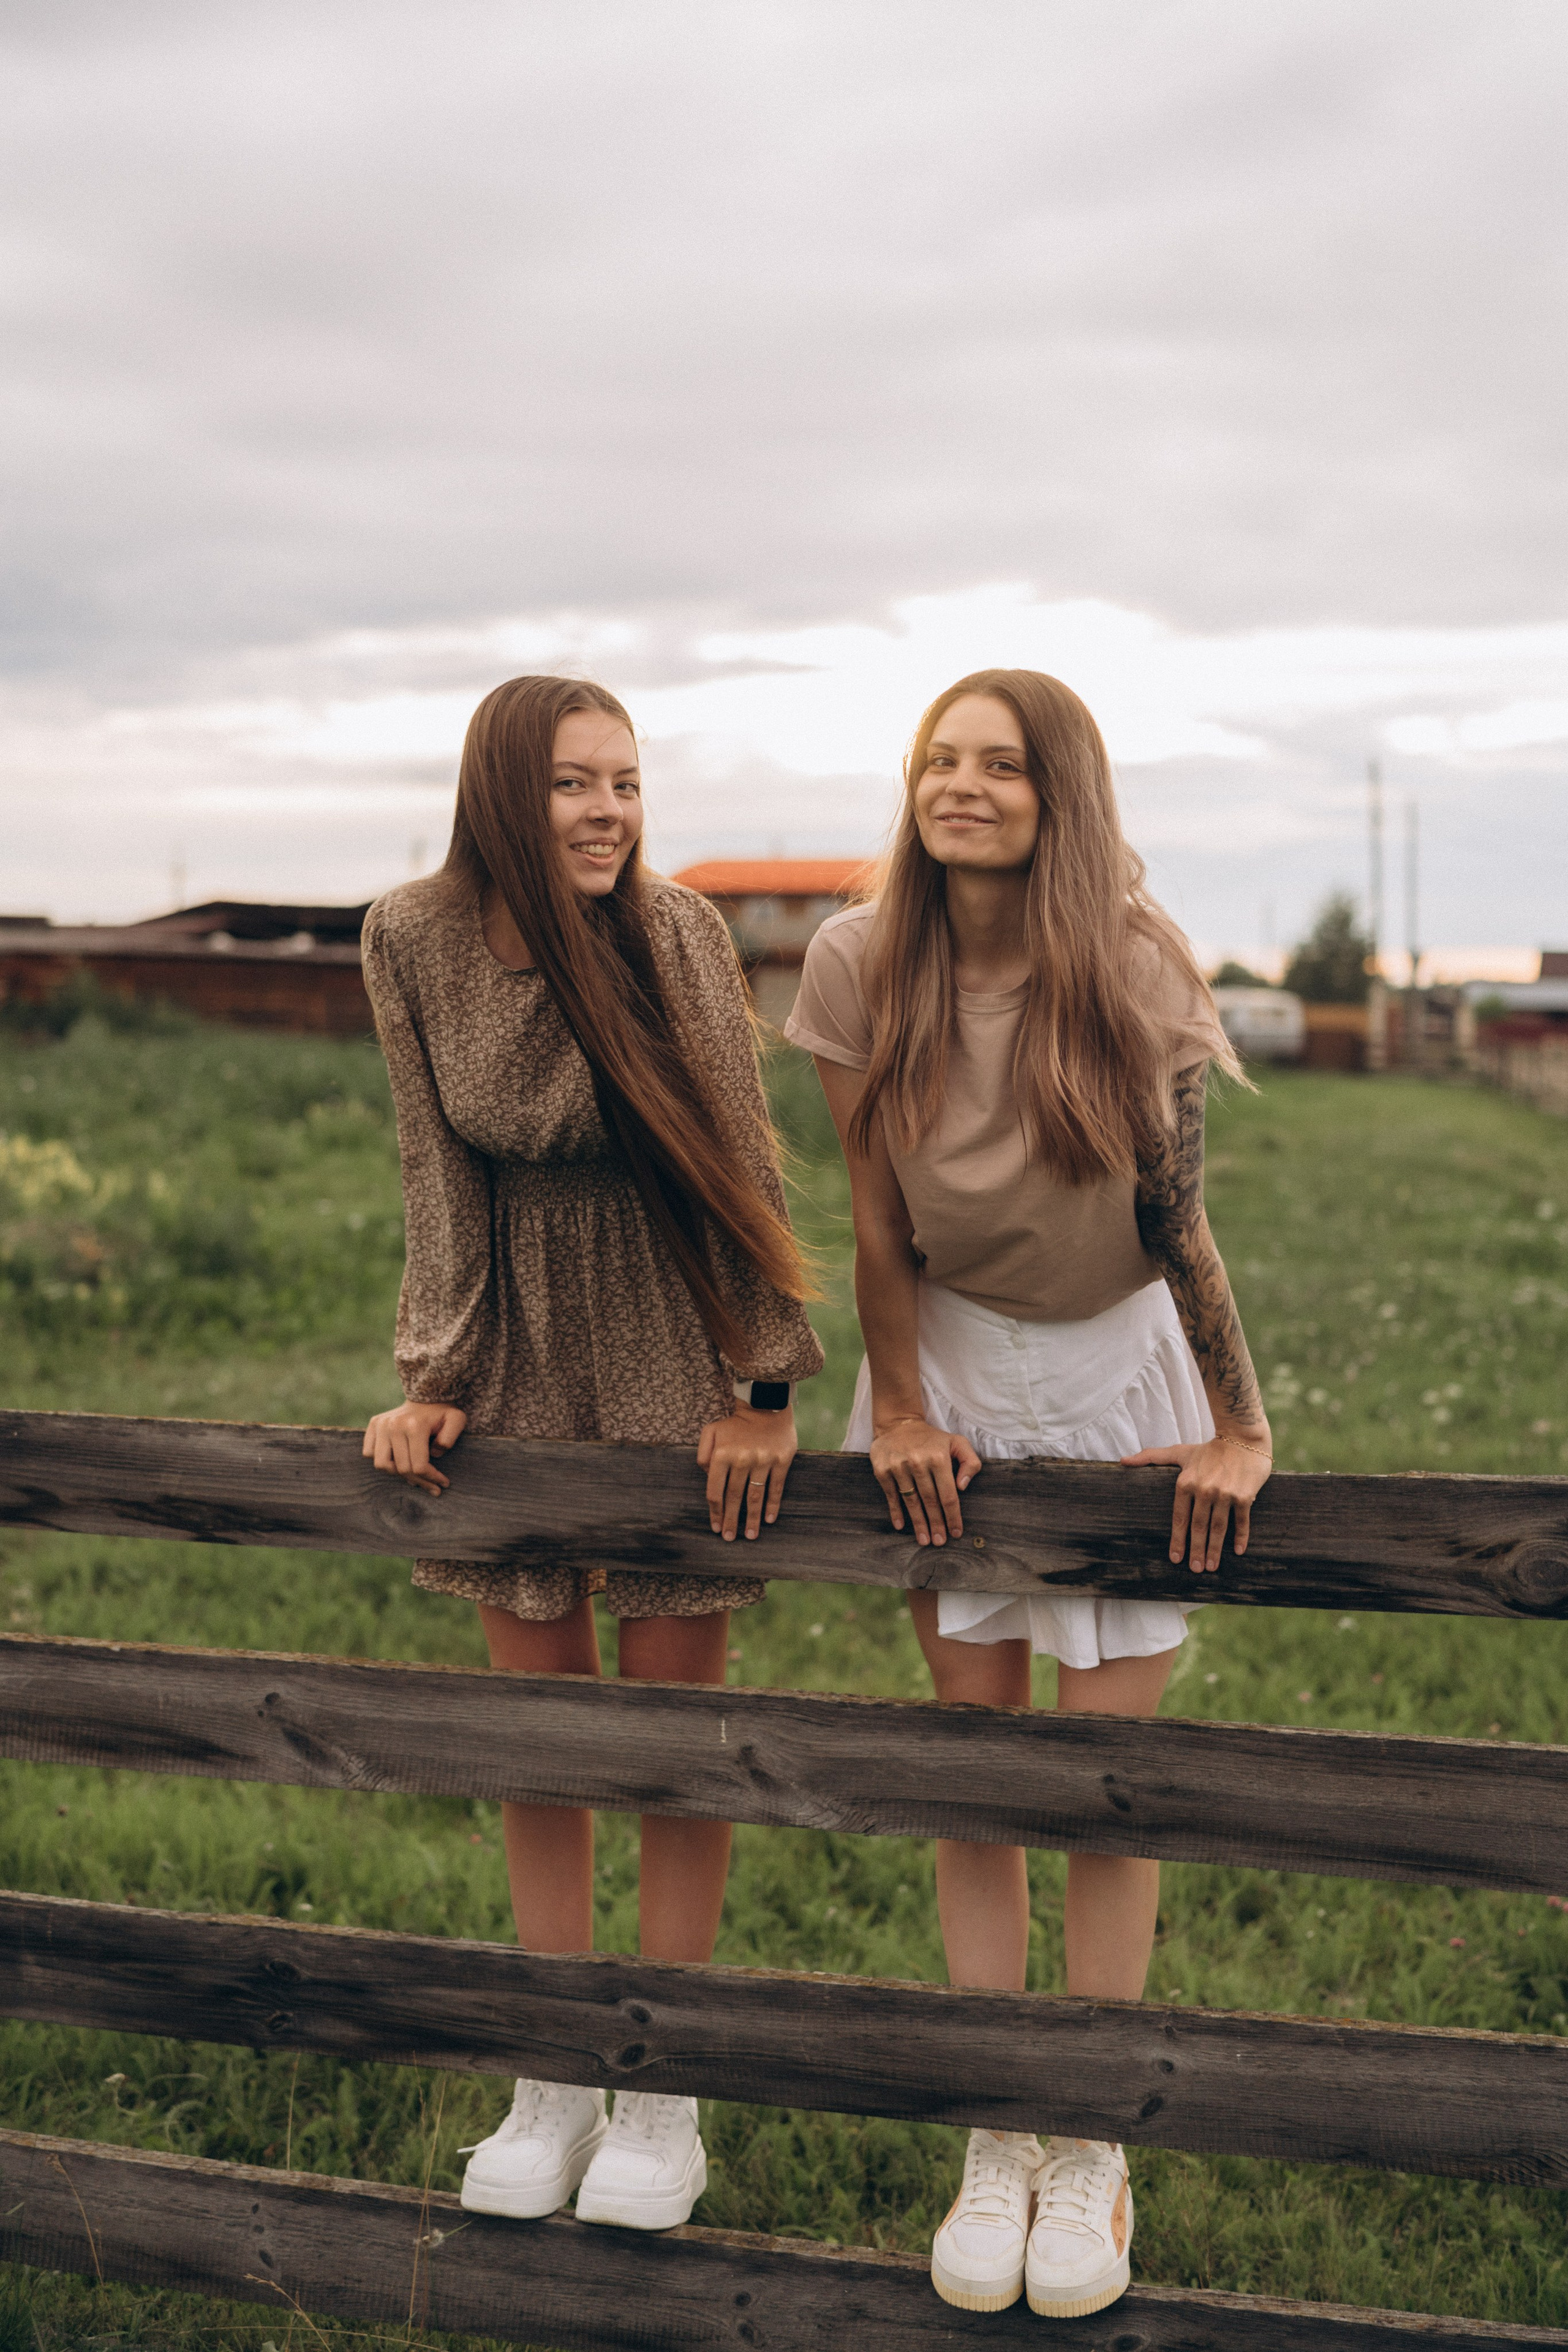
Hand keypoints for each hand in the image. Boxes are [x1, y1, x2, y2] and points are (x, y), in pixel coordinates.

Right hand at [363, 1401, 467, 1496]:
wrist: (426, 1396)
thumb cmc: (442, 1413)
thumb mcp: (457, 1420)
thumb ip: (450, 1437)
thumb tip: (434, 1454)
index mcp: (414, 1426)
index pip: (418, 1466)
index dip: (431, 1479)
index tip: (442, 1484)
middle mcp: (394, 1425)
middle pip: (401, 1468)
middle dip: (419, 1481)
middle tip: (432, 1487)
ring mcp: (381, 1424)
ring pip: (381, 1464)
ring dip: (397, 1474)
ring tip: (413, 1475)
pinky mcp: (373, 1424)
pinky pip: (369, 1453)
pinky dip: (382, 1460)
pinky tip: (398, 1462)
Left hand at [697, 1403, 797, 1541]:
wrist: (765, 1406)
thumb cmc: (735, 1423)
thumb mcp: (710, 1431)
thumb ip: (702, 1454)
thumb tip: (707, 1476)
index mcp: (722, 1454)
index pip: (715, 1490)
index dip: (715, 1511)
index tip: (715, 1526)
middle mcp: (742, 1459)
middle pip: (734, 1497)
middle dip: (731, 1520)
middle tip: (730, 1538)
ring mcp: (763, 1460)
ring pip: (755, 1496)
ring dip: (752, 1519)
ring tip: (750, 1536)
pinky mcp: (781, 1460)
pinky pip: (776, 1487)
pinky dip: (773, 1504)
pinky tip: (770, 1519)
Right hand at [869, 1414, 982, 1547]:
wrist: (898, 1424)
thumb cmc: (932, 1439)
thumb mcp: (957, 1442)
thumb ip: (970, 1462)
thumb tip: (963, 1486)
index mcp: (939, 1458)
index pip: (948, 1494)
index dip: (953, 1516)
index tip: (956, 1532)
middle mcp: (918, 1462)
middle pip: (930, 1501)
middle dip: (936, 1524)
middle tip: (939, 1542)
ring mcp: (898, 1466)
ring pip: (911, 1501)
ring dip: (918, 1523)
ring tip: (924, 1540)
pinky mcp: (882, 1470)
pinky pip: (891, 1495)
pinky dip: (896, 1511)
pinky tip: (901, 1526)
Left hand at [1121, 1431, 1271, 1572]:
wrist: (1242, 1438)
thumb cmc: (1208, 1449)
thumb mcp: (1179, 1452)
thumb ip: (1151, 1457)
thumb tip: (1122, 1461)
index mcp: (1186, 1482)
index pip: (1179, 1517)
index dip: (1177, 1539)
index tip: (1175, 1558)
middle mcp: (1204, 1489)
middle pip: (1198, 1526)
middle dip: (1196, 1550)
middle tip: (1195, 1570)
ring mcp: (1225, 1493)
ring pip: (1218, 1527)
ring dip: (1215, 1549)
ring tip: (1212, 1567)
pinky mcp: (1244, 1495)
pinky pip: (1241, 1520)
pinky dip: (1240, 1536)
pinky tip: (1238, 1551)